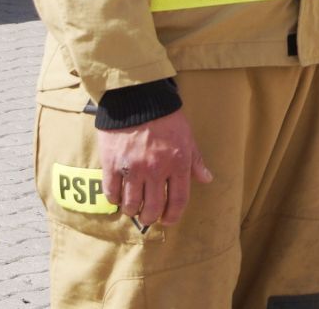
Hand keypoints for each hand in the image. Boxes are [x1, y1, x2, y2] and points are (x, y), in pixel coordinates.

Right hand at [96, 108, 213, 229]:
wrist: (137, 97)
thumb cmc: (166, 117)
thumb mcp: (187, 137)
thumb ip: (196, 161)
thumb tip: (206, 179)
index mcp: (177, 163)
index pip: (178, 201)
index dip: (173, 216)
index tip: (167, 220)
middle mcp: (156, 170)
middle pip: (152, 208)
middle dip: (150, 217)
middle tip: (148, 216)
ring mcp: (133, 168)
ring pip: (131, 204)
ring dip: (132, 210)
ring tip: (132, 206)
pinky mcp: (112, 164)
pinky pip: (111, 192)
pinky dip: (114, 199)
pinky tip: (118, 196)